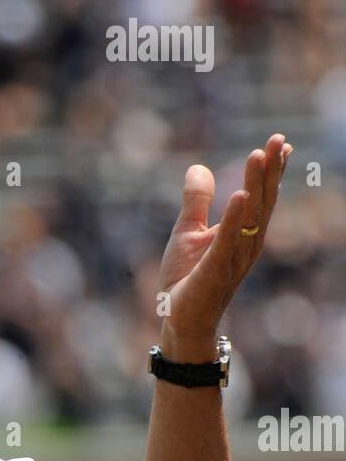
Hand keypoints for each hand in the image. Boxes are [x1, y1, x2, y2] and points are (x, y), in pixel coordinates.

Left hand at [157, 133, 291, 359]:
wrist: (179, 321)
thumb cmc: (186, 280)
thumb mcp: (188, 232)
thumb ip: (196, 202)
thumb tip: (198, 168)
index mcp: (243, 234)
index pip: (262, 197)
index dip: (271, 170)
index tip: (280, 143)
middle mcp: (246, 245)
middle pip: (263, 202)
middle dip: (270, 171)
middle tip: (278, 140)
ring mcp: (233, 259)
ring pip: (250, 218)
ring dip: (255, 186)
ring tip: (259, 156)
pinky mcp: (214, 272)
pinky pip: (227, 242)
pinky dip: (235, 220)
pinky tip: (241, 196)